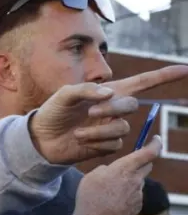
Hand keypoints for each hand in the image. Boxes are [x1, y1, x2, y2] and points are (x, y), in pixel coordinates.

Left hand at [29, 65, 187, 163]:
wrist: (41, 138)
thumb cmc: (52, 112)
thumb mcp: (64, 95)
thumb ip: (86, 90)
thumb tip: (110, 93)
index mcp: (109, 92)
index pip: (143, 82)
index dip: (165, 75)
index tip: (187, 69)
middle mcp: (114, 109)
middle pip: (132, 106)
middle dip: (113, 109)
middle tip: (90, 113)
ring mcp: (112, 128)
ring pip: (122, 127)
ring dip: (100, 130)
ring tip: (78, 131)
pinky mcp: (108, 145)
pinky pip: (114, 143)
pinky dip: (97, 142)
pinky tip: (80, 140)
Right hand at [73, 137, 160, 214]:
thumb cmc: (89, 197)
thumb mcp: (91, 176)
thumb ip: (106, 169)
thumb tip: (112, 170)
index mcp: (124, 169)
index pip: (149, 153)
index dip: (155, 144)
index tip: (156, 139)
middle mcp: (136, 180)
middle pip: (146, 166)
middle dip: (140, 163)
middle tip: (127, 166)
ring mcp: (138, 195)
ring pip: (138, 182)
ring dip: (130, 182)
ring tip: (111, 191)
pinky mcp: (137, 206)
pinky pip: (135, 195)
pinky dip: (127, 195)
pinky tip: (113, 202)